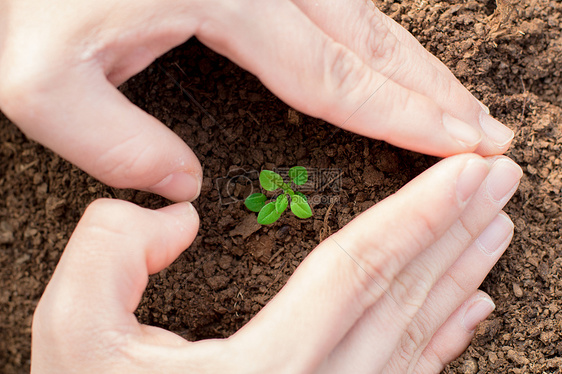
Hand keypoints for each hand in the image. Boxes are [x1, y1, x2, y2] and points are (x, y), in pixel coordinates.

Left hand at [0, 0, 513, 200]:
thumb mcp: (39, 83)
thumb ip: (114, 145)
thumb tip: (182, 185)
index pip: (332, 74)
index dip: (400, 117)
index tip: (454, 144)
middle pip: (367, 41)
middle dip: (432, 91)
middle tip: (484, 130)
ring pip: (361, 15)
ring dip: (413, 65)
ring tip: (454, 105)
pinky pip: (334, 3)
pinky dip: (373, 40)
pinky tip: (392, 65)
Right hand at [32, 154, 521, 372]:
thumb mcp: (75, 336)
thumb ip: (112, 254)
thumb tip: (179, 218)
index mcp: (263, 372)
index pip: (356, 269)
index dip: (416, 213)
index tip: (466, 169)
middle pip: (402, 299)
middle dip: (456, 231)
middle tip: (498, 181)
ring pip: (415, 338)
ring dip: (458, 277)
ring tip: (494, 230)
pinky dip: (442, 339)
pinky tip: (467, 309)